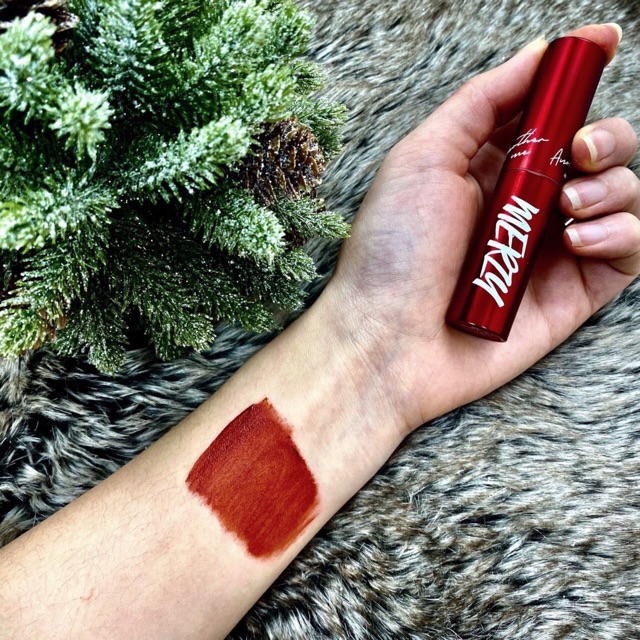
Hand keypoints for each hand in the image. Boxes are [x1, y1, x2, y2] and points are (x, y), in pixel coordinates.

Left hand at [318, 24, 638, 432]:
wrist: (388, 339)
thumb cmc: (393, 250)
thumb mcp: (424, 158)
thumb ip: (483, 102)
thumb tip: (541, 53)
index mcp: (486, 167)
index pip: (549, 113)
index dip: (579, 78)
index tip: (605, 43)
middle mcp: (524, 204)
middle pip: (596, 150)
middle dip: (605, 135)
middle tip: (578, 149)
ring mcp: (550, 249)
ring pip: (622, 194)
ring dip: (613, 184)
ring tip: (567, 204)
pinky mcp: (571, 293)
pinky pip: (629, 251)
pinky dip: (621, 232)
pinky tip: (579, 238)